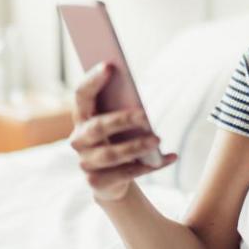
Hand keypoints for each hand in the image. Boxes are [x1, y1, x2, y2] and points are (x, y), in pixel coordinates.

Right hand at [69, 62, 176, 200]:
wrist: (111, 180)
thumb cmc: (117, 140)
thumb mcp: (119, 122)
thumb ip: (123, 108)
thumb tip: (139, 98)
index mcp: (82, 116)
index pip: (81, 94)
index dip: (93, 80)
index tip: (110, 65)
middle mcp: (78, 139)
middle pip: (98, 127)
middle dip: (122, 119)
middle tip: (145, 115)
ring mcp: (86, 162)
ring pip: (111, 155)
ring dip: (136, 146)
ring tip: (158, 139)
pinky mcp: (96, 183)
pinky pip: (125, 175)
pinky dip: (150, 166)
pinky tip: (170, 157)